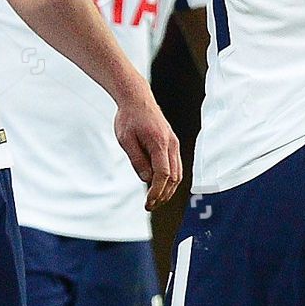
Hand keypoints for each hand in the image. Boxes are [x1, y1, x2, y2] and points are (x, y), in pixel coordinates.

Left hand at [112, 86, 182, 209]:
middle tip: (149, 206)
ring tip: (155, 201)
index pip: (163, 174)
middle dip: (163, 195)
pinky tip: (160, 188)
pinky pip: (176, 166)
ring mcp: (174, 144)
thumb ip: (137, 160)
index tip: (148, 203)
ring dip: (168, 190)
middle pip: (174, 177)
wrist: (137, 99)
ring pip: (178, 173)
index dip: (157, 192)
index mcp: (159, 143)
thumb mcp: (126, 140)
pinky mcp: (173, 144)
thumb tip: (147, 180)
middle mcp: (171, 145)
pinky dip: (170, 180)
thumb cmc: (128, 118)